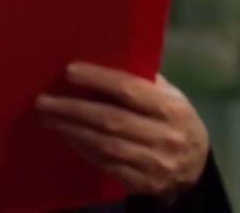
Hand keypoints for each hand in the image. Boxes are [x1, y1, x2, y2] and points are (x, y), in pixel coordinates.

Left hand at [35, 63, 208, 204]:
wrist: (196, 168)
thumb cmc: (174, 120)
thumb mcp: (171, 96)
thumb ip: (143, 80)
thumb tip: (102, 55)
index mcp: (171, 107)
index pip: (129, 89)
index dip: (97, 79)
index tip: (69, 71)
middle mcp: (166, 135)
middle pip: (110, 119)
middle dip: (72, 109)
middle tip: (43, 101)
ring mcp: (156, 163)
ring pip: (105, 145)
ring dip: (72, 130)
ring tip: (48, 119)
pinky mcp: (144, 183)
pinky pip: (107, 166)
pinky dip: (83, 150)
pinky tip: (67, 137)